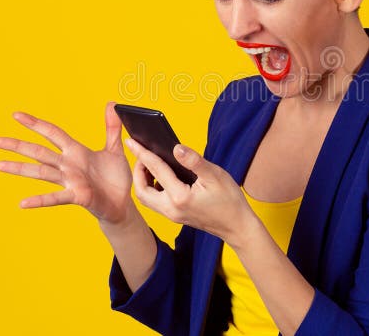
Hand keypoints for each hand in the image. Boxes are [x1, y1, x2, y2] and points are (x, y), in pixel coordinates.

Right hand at [0, 102, 134, 225]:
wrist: (122, 203)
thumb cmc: (115, 178)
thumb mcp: (114, 149)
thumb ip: (112, 127)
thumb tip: (112, 104)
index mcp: (76, 152)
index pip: (52, 133)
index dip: (35, 124)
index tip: (16, 115)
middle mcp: (68, 165)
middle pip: (39, 152)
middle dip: (18, 146)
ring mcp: (71, 181)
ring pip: (42, 172)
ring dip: (20, 169)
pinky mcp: (78, 196)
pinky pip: (56, 198)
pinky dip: (40, 200)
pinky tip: (22, 203)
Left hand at [127, 138, 254, 245]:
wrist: (237, 226)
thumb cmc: (229, 200)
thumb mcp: (215, 175)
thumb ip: (194, 161)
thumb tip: (176, 147)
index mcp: (180, 197)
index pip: (156, 170)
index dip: (143, 153)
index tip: (131, 141)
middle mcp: (171, 209)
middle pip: (142, 189)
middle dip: (137, 170)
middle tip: (141, 153)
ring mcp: (172, 215)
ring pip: (146, 198)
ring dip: (143, 181)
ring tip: (149, 163)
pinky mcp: (175, 216)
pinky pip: (155, 202)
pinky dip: (152, 188)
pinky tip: (161, 177)